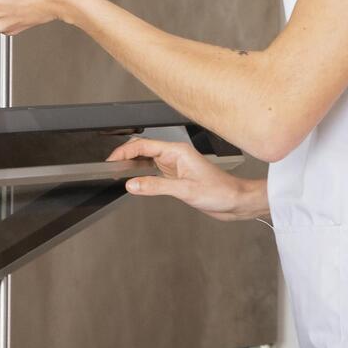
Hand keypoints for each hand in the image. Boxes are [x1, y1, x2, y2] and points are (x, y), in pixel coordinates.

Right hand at [107, 137, 268, 221]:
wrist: (236, 201)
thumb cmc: (220, 192)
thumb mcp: (185, 190)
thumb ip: (155, 187)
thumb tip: (132, 184)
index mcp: (177, 152)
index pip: (144, 145)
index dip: (124, 151)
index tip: (111, 160)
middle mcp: (175, 156)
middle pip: (143, 150)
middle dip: (125, 156)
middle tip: (111, 167)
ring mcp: (175, 166)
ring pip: (147, 161)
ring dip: (133, 166)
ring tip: (119, 173)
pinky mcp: (176, 177)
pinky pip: (153, 172)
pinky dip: (142, 175)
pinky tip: (136, 182)